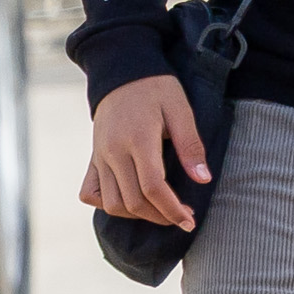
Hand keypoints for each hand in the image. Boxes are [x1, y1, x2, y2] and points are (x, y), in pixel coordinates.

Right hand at [83, 77, 208, 228]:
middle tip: (182, 217)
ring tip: (161, 212)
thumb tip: (203, 179)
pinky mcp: (93, 158)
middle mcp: (113, 152)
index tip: (189, 220)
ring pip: (111, 203)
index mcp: (138, 140)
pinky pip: (90, 192)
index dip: (172, 209)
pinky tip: (130, 202)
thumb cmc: (156, 88)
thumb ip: (190, 145)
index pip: (153, 187)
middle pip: (133, 201)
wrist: (122, 72)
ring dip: (137, 215)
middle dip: (160, 217)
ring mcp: (99, 157)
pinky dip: (108, 204)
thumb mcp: (181, 110)